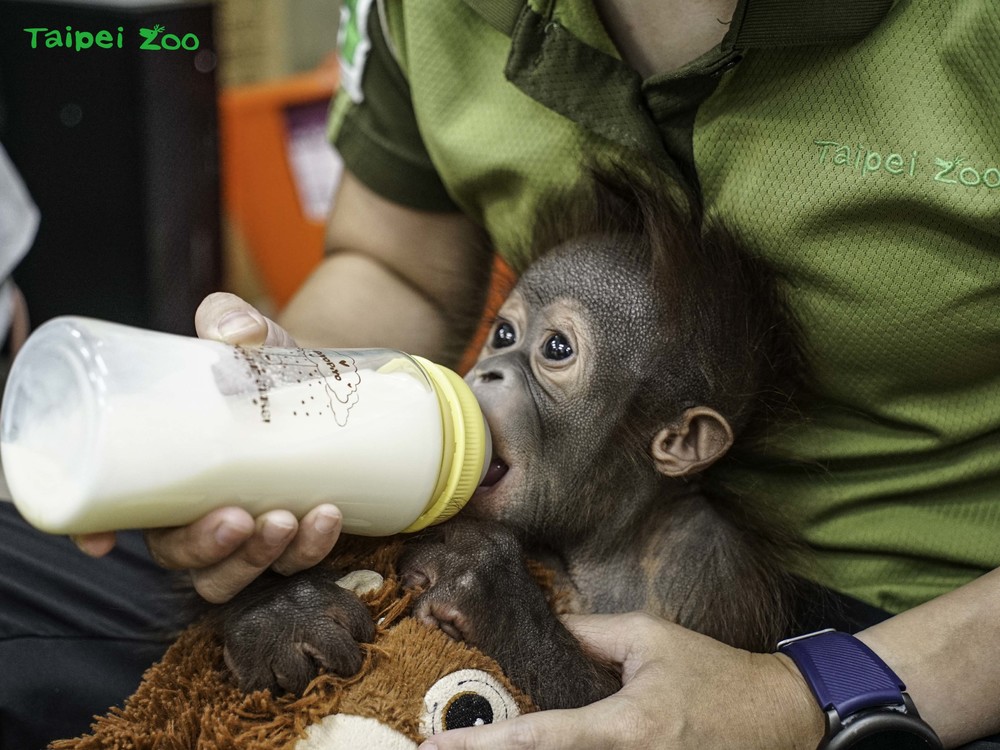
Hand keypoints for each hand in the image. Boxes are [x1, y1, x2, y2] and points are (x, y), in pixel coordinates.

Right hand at [73, 293, 343, 602]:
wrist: (324, 383)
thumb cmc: (263, 367)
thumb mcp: (246, 339)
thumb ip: (231, 321)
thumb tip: (236, 329)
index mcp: (159, 468)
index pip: (109, 511)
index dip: (94, 531)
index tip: (102, 543)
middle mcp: (192, 509)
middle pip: (177, 556)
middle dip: (204, 549)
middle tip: (238, 520)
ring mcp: (242, 531)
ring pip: (230, 575)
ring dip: (255, 559)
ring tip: (288, 520)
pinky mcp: (289, 537)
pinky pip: (292, 564)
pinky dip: (309, 549)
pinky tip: (327, 517)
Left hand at [417, 612, 824, 749]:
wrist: (774, 718)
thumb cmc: (713, 674)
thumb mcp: (649, 638)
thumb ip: (590, 633)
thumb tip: (546, 628)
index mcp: (626, 726)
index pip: (541, 739)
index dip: (484, 745)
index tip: (437, 745)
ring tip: (471, 748)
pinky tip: (527, 749)